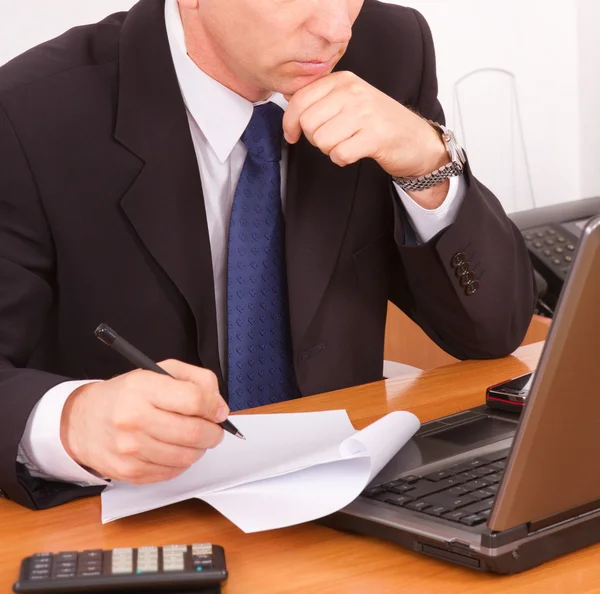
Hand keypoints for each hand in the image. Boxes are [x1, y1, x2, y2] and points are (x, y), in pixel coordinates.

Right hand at [60, 360, 227, 483]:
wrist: (84, 420)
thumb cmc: (127, 395)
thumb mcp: (160, 371)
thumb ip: (197, 380)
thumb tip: (219, 405)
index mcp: (143, 388)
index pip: (193, 400)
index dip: (214, 406)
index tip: (218, 410)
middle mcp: (134, 419)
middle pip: (194, 432)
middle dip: (214, 432)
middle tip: (214, 428)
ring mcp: (130, 449)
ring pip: (186, 456)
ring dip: (199, 449)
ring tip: (193, 438)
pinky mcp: (130, 472)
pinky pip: (172, 472)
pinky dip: (181, 462)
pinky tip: (173, 449)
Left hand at [283, 71, 450, 206]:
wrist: (415, 140)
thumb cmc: (377, 122)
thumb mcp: (348, 100)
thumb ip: (319, 98)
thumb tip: (286, 98)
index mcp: (342, 80)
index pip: (299, 100)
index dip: (290, 123)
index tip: (293, 134)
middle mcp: (353, 92)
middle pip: (308, 123)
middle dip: (314, 138)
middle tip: (332, 139)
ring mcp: (366, 113)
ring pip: (321, 140)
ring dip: (330, 150)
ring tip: (347, 143)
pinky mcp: (375, 136)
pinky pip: (339, 154)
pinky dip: (343, 159)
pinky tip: (355, 152)